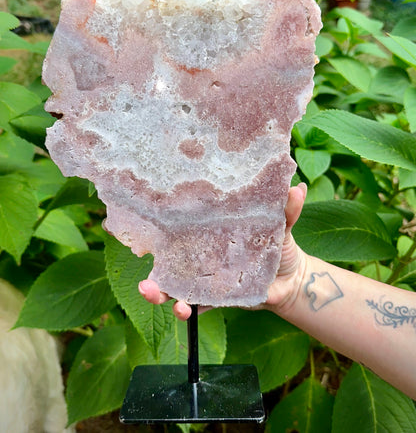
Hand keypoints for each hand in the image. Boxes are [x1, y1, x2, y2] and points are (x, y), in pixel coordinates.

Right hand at [138, 183, 306, 319]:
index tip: (143, 234)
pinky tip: (186, 312)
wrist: (292, 280)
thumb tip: (296, 187)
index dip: (159, 234)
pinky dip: (190, 312)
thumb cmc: (280, 245)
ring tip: (162, 300)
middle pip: (168, 265)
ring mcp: (206, 281)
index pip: (179, 234)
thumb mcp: (281, 226)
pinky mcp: (217, 300)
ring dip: (163, 297)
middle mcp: (201, 257)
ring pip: (175, 290)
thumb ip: (286, 210)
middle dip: (152, 276)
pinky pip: (199, 308)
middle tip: (145, 283)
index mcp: (210, 236)